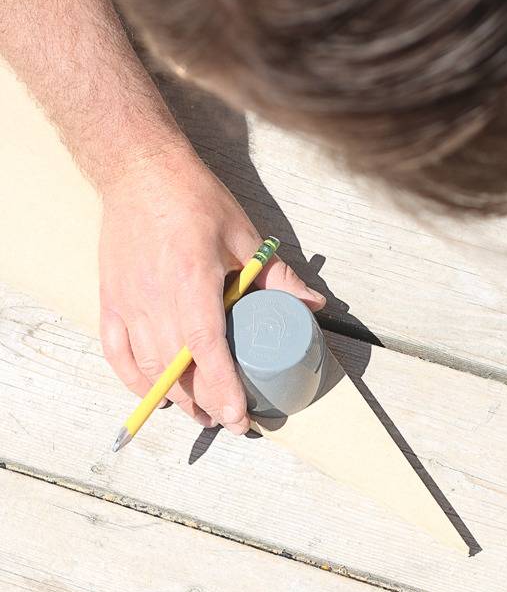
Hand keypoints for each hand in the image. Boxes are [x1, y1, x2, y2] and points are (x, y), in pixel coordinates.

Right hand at [99, 142, 324, 433]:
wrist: (138, 170)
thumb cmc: (193, 199)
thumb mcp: (244, 233)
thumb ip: (276, 275)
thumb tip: (313, 305)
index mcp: (192, 279)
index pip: (207, 348)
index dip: (224, 388)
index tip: (238, 418)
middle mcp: (155, 297)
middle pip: (178, 367)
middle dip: (206, 403)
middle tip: (230, 421)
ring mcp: (127, 301)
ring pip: (149, 367)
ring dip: (174, 398)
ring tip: (201, 413)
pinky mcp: (109, 300)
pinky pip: (117, 354)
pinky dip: (134, 380)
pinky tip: (154, 395)